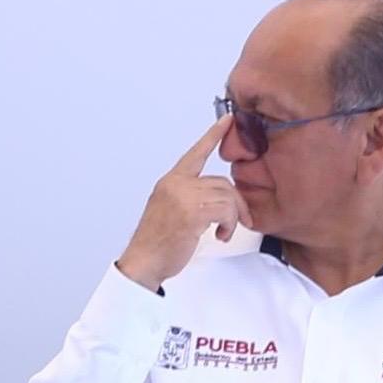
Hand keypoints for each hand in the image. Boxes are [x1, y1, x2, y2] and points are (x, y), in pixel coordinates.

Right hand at [114, 118, 252, 291]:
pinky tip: (221, 235)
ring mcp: (183, 196)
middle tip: (239, 220)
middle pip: (222, 182)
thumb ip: (190, 197)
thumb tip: (219, 198)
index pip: (195, 153)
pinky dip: (230, 224)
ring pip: (227, 196)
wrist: (144, 262)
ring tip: (224, 231)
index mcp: (170, 182)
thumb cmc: (157, 242)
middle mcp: (175, 185)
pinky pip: (226, 210)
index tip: (228, 120)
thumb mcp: (171, 211)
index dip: (213, 135)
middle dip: (236, 203)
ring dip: (233, 217)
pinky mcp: (192, 211)